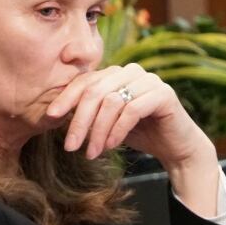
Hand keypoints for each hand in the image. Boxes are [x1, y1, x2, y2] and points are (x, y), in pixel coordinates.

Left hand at [45, 63, 212, 165]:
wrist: (175, 147)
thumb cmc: (139, 133)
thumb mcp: (107, 122)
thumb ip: (88, 113)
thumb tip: (53, 115)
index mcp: (115, 74)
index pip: (85, 81)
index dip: (65, 98)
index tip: (50, 117)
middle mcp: (131, 71)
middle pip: (95, 92)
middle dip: (80, 121)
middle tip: (70, 146)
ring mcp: (148, 80)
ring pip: (111, 102)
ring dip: (98, 131)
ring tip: (92, 153)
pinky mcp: (163, 94)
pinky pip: (131, 110)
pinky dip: (117, 130)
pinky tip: (110, 146)